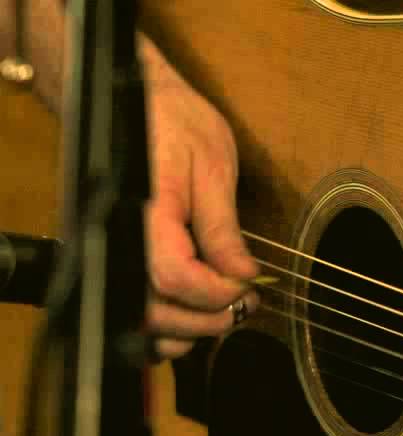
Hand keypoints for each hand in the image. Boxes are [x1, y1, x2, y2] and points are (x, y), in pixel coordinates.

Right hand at [139, 38, 257, 358]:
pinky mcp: (118, 258)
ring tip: (224, 310)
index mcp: (145, 211)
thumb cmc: (172, 122)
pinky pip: (133, 312)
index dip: (216, 292)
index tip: (247, 286)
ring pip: (141, 320)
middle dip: (207, 318)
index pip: (174, 276)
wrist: (132, 98)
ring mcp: (114, 250)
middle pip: (155, 309)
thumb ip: (223, 227)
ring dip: (187, 329)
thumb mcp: (211, 166)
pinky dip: (164, 328)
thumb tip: (243, 273)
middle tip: (244, 305)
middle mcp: (121, 237)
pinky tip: (195, 316)